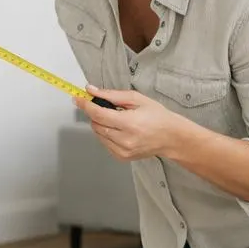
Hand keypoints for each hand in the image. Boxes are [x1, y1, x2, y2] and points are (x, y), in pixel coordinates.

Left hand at [77, 85, 191, 161]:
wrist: (171, 138)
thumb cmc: (157, 115)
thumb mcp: (137, 99)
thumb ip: (112, 95)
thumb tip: (91, 90)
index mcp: (129, 123)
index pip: (98, 114)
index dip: (85, 105)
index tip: (77, 98)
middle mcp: (124, 140)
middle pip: (96, 124)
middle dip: (95, 113)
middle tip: (106, 107)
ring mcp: (122, 151)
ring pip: (98, 134)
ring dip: (101, 124)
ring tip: (117, 119)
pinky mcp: (121, 157)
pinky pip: (104, 143)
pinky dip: (107, 134)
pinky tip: (119, 130)